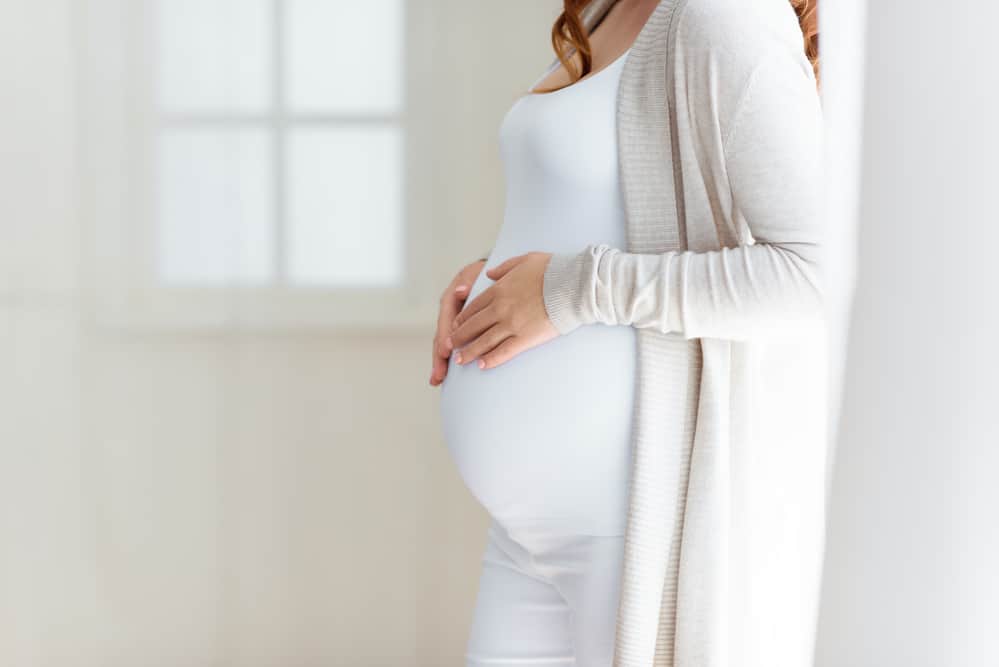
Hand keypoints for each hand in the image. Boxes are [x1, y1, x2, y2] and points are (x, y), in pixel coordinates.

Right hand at [429, 258, 486, 385]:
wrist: (489, 276)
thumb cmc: (485, 276)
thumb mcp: (478, 273)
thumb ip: (470, 280)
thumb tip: (461, 290)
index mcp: (452, 297)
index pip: (446, 318)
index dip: (446, 334)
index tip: (447, 349)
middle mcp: (448, 312)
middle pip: (441, 335)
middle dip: (439, 355)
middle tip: (439, 373)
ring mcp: (451, 322)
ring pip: (444, 343)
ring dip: (440, 362)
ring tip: (437, 379)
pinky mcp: (458, 331)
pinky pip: (451, 346)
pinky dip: (447, 360)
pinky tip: (443, 376)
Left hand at [450, 251, 558, 369]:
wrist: (573, 284)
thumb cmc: (553, 270)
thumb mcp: (525, 260)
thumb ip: (504, 267)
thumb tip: (489, 273)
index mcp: (500, 289)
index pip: (474, 306)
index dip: (462, 317)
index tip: (456, 325)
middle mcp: (501, 308)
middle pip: (473, 325)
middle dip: (460, 336)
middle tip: (450, 345)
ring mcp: (511, 324)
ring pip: (484, 341)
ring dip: (469, 352)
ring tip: (460, 360)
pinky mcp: (525, 338)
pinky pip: (504, 352)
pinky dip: (491, 359)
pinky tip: (482, 365)